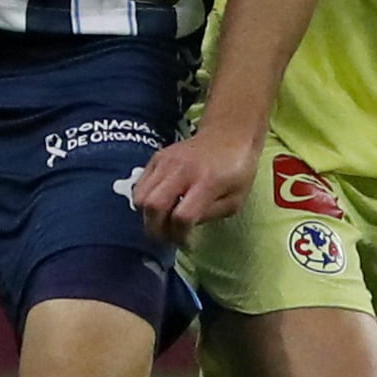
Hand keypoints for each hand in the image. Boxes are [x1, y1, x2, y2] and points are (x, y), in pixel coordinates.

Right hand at [128, 132, 258, 245]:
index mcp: (207, 182)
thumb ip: (210, 215)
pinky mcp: (156, 157)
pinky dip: (144, 201)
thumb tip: (184, 228)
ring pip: (141, 197)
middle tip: (167, 238)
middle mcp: (182, 170)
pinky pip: (140, 185)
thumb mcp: (235, 200)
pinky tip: (160, 205)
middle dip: (156, 230)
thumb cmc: (237, 170)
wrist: (228, 134)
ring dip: (148, 217)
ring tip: (162, 223)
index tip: (185, 243)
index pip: (182, 216)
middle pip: (153, 206)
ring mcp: (166, 161)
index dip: (179, 236)